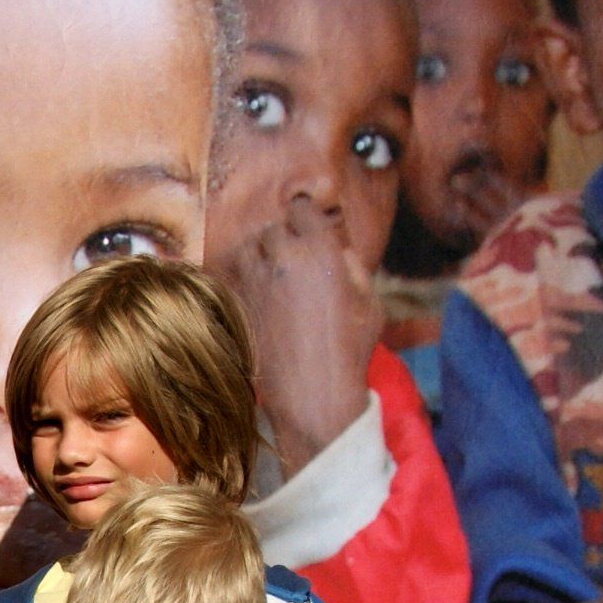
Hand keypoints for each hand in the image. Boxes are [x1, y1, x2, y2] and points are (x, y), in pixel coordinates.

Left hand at [218, 200, 379, 476]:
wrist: (312, 394)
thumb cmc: (349, 350)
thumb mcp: (368, 303)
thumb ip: (353, 266)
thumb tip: (337, 249)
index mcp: (321, 251)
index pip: (302, 208)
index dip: (304, 215)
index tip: (305, 224)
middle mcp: (285, 259)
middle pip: (272, 228)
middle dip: (281, 238)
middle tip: (291, 256)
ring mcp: (256, 281)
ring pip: (247, 249)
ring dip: (258, 256)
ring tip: (272, 273)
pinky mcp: (237, 303)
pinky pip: (233, 277)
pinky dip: (243, 280)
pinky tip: (258, 295)